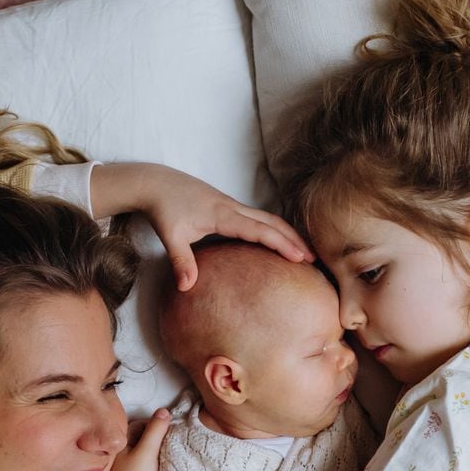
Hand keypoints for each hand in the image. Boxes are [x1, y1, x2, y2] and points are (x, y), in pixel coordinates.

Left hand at [90, 163, 312, 289]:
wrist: (156, 183)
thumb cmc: (164, 209)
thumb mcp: (170, 236)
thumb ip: (181, 261)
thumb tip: (187, 287)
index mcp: (223, 215)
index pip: (260, 231)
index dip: (282, 244)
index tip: (300, 258)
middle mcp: (233, 208)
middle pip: (272, 222)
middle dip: (294, 239)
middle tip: (313, 260)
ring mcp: (232, 205)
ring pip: (267, 218)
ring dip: (287, 233)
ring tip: (303, 252)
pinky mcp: (228, 207)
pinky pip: (258, 218)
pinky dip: (274, 229)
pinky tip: (277, 241)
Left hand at [105, 409, 169, 470]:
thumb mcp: (147, 451)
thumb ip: (156, 430)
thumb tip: (164, 410)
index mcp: (115, 448)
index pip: (134, 427)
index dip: (150, 424)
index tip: (164, 427)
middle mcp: (112, 460)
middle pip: (132, 443)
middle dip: (147, 439)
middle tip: (164, 440)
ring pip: (132, 459)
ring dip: (144, 456)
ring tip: (160, 457)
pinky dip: (141, 470)